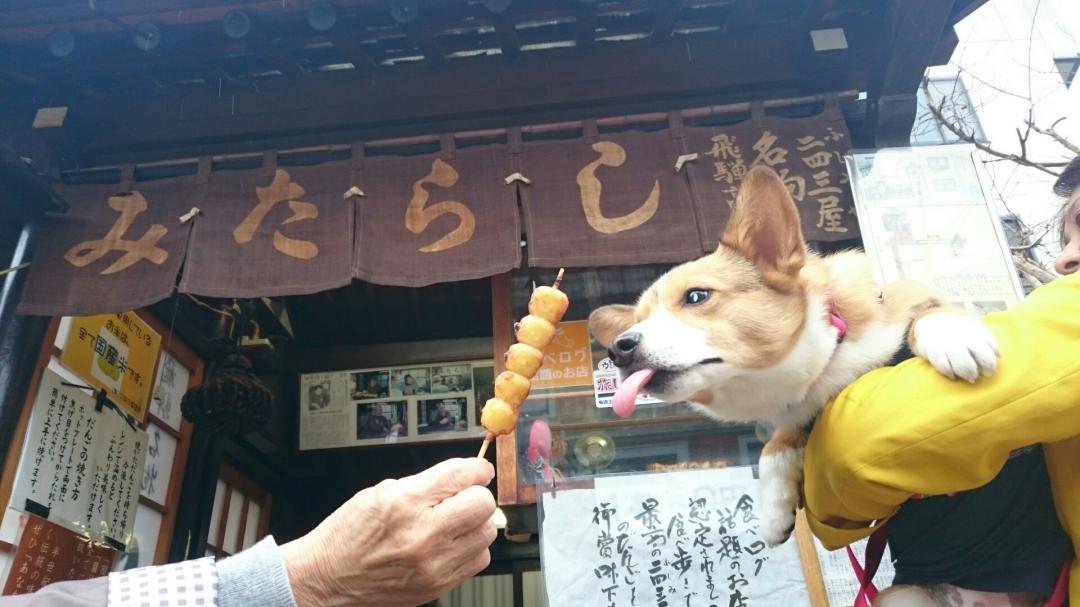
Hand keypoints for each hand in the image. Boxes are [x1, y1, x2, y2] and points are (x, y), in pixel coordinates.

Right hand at [281, 458, 496, 606]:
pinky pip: (479, 559)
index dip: (477, 467)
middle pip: (483, 504)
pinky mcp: (439, 585)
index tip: (477, 469)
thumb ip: (424, 482)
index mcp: (405, 503)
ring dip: (474, 523)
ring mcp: (434, 564)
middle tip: (462, 496)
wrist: (328, 579)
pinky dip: (470, 549)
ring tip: (451, 523)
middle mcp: (423, 534)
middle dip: (476, 495)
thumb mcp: (379, 492)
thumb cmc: (349, 535)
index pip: (463, 474)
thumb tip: (460, 475)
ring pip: (486, 533)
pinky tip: (449, 544)